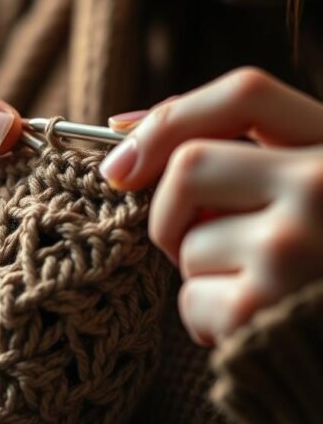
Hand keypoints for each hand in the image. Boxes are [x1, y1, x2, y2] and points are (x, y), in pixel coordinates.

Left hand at [101, 67, 322, 346]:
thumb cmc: (317, 272)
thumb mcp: (306, 197)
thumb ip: (243, 157)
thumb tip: (121, 132)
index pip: (246, 95)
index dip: (174, 117)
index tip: (126, 157)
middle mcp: (321, 187)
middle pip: (190, 166)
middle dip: (171, 210)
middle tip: (199, 246)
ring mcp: (292, 246)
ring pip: (187, 242)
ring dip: (200, 273)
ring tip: (256, 293)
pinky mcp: (261, 307)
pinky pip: (190, 300)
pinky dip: (206, 320)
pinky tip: (253, 327)